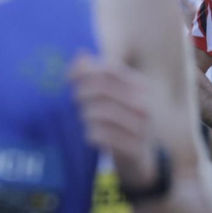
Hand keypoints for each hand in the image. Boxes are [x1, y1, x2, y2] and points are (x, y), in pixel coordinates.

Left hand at [67, 53, 155, 184]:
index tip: (67, 78)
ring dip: (84, 115)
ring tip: (83, 119)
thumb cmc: (120, 122)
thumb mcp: (111, 97)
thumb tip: (81, 53)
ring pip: (99, 112)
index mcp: (141, 86)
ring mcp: (142, 127)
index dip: (83, 71)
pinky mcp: (135, 148)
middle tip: (73, 101)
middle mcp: (145, 104)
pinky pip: (102, 135)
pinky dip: (90, 134)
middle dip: (80, 93)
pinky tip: (89, 135)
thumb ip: (96, 75)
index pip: (109, 69)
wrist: (139, 159)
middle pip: (101, 89)